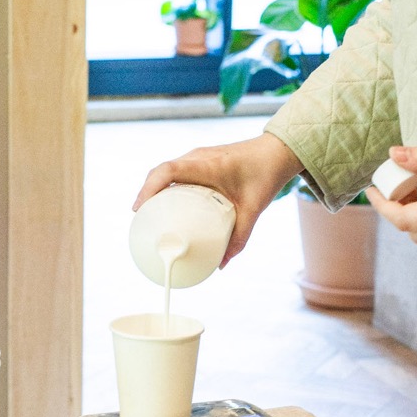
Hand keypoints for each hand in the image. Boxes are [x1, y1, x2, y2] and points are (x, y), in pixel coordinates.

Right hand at [133, 133, 301, 265]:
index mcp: (208, 165)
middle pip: (160, 172)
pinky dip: (165, 186)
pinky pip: (175, 171)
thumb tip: (221, 264)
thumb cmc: (266, 175)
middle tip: (140, 220)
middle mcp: (198, 157)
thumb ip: (240, 238)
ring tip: (148, 214)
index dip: (149, 189)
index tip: (139, 209)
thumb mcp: (254, 209)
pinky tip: (165, 204)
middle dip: (146, 194)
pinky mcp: (200, 160)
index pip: (168, 171)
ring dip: (153, 189)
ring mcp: (197, 156)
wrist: (277, 152)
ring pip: (165, 170)